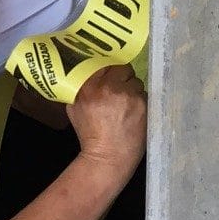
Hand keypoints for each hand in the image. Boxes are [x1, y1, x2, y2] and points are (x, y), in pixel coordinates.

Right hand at [66, 64, 145, 182]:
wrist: (108, 157)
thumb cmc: (89, 133)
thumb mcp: (74, 106)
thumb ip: (80, 86)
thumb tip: (88, 71)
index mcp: (89, 86)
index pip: (104, 62)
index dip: (108, 69)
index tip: (109, 75)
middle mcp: (109, 87)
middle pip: (123, 68)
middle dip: (122, 77)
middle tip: (119, 89)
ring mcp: (128, 95)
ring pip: (136, 81)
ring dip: (132, 89)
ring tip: (127, 104)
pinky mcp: (143, 104)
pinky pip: (145, 94)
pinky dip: (141, 101)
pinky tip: (135, 113)